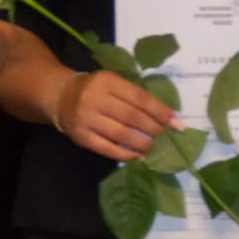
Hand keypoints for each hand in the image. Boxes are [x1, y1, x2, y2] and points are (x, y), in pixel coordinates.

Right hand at [56, 69, 178, 161]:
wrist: (61, 96)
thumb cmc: (97, 90)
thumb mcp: (114, 83)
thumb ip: (137, 96)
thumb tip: (168, 116)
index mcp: (107, 81)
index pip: (140, 98)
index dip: (161, 112)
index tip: (177, 124)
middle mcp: (94, 98)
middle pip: (132, 117)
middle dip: (153, 129)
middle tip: (163, 135)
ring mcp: (86, 119)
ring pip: (121, 134)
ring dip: (142, 143)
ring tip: (153, 147)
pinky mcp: (80, 137)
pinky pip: (107, 149)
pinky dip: (126, 155)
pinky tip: (138, 157)